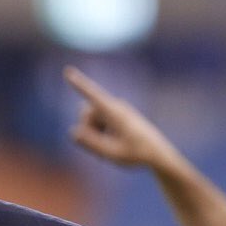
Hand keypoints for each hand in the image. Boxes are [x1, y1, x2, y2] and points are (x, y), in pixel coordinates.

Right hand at [64, 65, 181, 169]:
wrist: (158, 153)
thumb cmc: (137, 154)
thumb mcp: (112, 153)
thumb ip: (91, 143)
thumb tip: (73, 132)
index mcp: (115, 113)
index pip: (93, 95)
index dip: (78, 84)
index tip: (67, 71)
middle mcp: (115, 106)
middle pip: (86, 112)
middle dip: (86, 130)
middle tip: (99, 152)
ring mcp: (115, 110)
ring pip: (90, 118)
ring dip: (93, 134)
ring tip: (107, 151)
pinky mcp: (116, 116)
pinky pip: (98, 122)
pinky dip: (98, 134)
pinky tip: (109, 146)